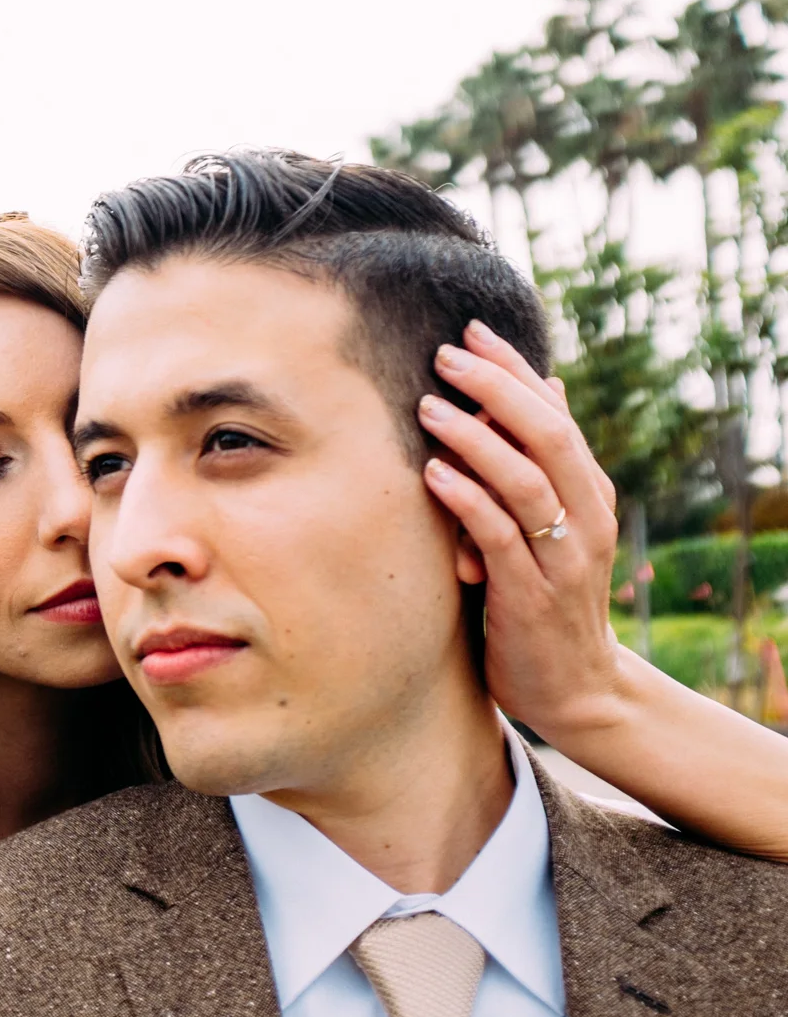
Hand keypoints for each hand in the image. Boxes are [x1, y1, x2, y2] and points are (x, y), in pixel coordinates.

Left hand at [418, 320, 624, 739]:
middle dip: (496, 389)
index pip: (555, 413)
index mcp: (588, 492)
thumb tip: (546, 386)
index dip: (514, 369)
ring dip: (475, 440)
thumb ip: (544, 462)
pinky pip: (499, 538)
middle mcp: (585, 518)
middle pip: (547, 435)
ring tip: (428, 407)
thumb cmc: (547, 594)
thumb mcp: (552, 523)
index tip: (471, 330)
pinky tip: (433, 474)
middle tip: (445, 355)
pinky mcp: (531, 595)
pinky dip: (467, 501)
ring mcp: (561, 557)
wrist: (575, 687)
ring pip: (525, 482)